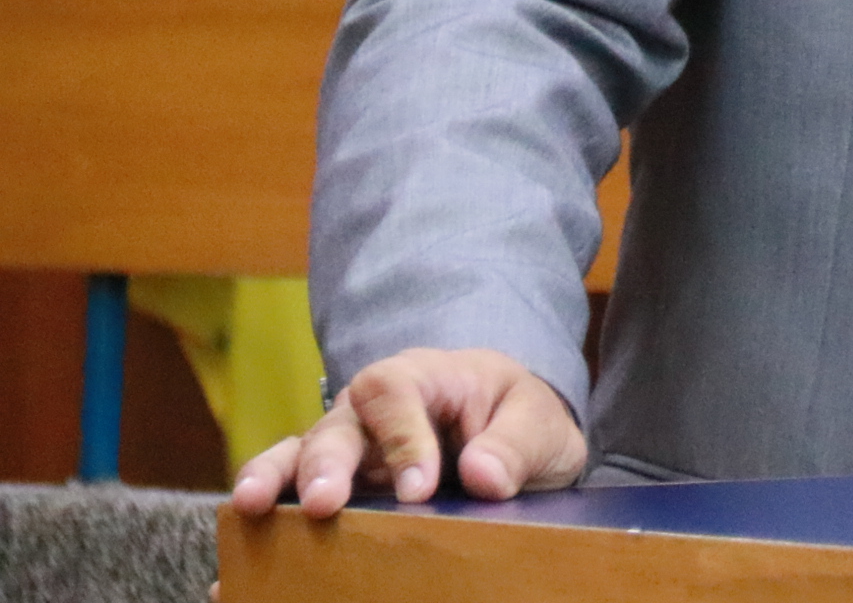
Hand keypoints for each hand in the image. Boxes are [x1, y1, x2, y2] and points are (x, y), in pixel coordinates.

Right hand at [228, 348, 587, 518]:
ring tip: (252, 509)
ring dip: (274, 480)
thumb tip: (483, 476)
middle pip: (338, 425)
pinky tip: (239, 551)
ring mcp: (346, 447)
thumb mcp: (539, 423)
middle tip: (328, 504)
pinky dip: (266, 519)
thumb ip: (515, 443)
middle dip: (329, 463)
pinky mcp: (333, 486)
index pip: (398, 393)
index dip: (404, 439)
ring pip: (297, 455)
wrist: (511, 435)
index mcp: (423, 376)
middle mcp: (371, 409)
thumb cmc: (518, 418)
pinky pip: (290, 496)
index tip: (419, 489)